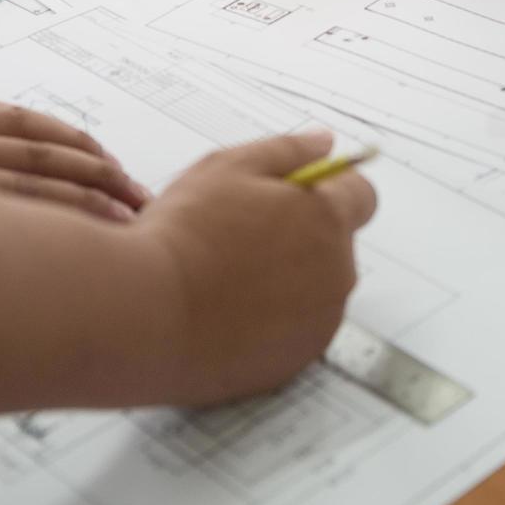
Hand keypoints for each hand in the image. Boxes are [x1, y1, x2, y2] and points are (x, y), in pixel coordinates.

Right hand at [140, 129, 376, 404]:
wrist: (143, 315)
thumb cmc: (181, 235)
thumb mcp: (228, 167)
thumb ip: (288, 151)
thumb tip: (324, 143)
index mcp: (327, 218)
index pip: (361, 195)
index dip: (331, 189)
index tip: (297, 192)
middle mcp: (337, 272)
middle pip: (336, 245)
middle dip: (302, 235)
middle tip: (241, 235)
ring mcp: (319, 321)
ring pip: (316, 290)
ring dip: (287, 281)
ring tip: (226, 278)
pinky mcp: (295, 360)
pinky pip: (295, 331)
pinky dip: (272, 323)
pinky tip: (226, 314)